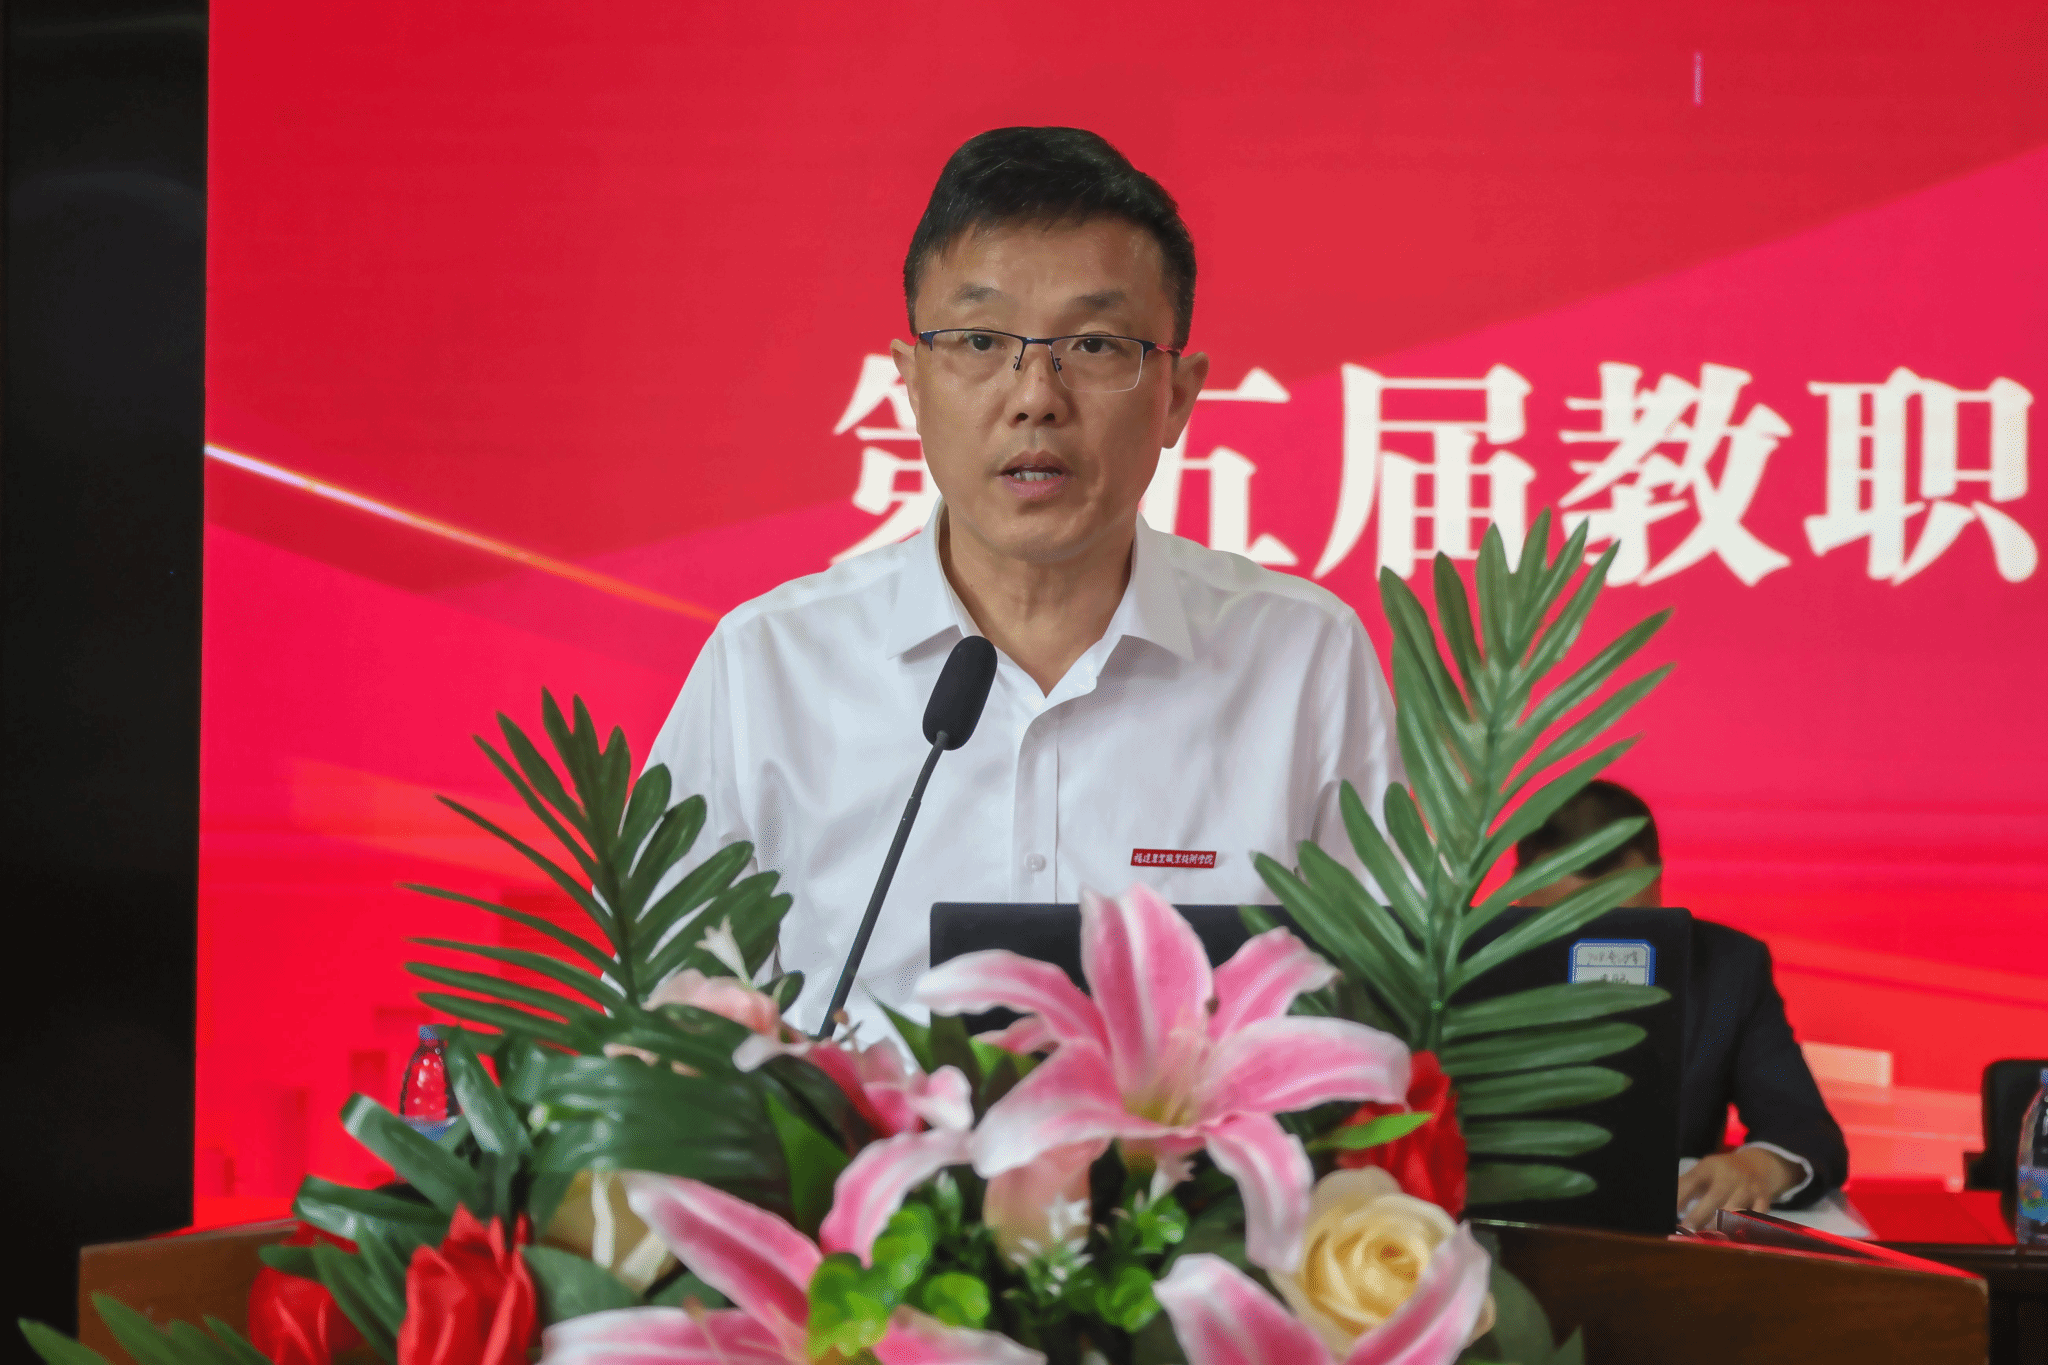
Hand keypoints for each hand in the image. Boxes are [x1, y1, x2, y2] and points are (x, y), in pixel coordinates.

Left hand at [1676, 1148, 1802, 1230]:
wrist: (1758, 1164)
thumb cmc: (1722, 1174)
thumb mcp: (1704, 1171)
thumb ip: (1686, 1185)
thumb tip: (1666, 1205)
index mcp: (1710, 1167)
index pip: (1692, 1181)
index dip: (1680, 1197)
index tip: (1670, 1213)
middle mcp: (1730, 1176)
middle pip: (1714, 1198)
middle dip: (1699, 1217)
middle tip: (1685, 1232)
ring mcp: (1748, 1188)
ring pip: (1735, 1210)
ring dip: (1721, 1227)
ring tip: (1707, 1240)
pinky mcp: (1764, 1200)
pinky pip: (1756, 1219)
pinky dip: (1745, 1231)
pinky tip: (1734, 1242)